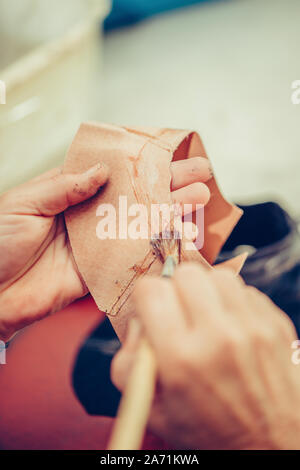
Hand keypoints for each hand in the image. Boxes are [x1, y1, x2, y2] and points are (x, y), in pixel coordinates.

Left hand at [0, 157, 211, 341]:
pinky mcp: (97, 271)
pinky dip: (155, 249)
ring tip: (198, 200)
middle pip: (133, 196)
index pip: (110, 170)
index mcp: (66, 191)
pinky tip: (178, 237)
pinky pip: (129, 259)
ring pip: (139, 225)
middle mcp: (86, 215)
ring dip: (169, 213)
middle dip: (167, 184)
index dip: (138, 161)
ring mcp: (95, 243)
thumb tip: (101, 171)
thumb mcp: (25, 203)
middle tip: (199, 174)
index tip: (168, 152)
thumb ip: (64, 187)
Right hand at [112, 263, 299, 449]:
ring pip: (219, 275)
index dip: (146, 297)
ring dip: (207, 291)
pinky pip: (246, 291)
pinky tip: (232, 326)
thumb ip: (128, 363)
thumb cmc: (208, 430)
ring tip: (208, 316)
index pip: (151, 290)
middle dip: (176, 289)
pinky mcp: (275, 325)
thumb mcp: (152, 410)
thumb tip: (139, 322)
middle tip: (181, 312)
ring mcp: (252, 328)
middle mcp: (219, 337)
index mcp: (180, 358)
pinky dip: (234, 302)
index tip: (152, 309)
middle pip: (186, 274)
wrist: (272, 447)